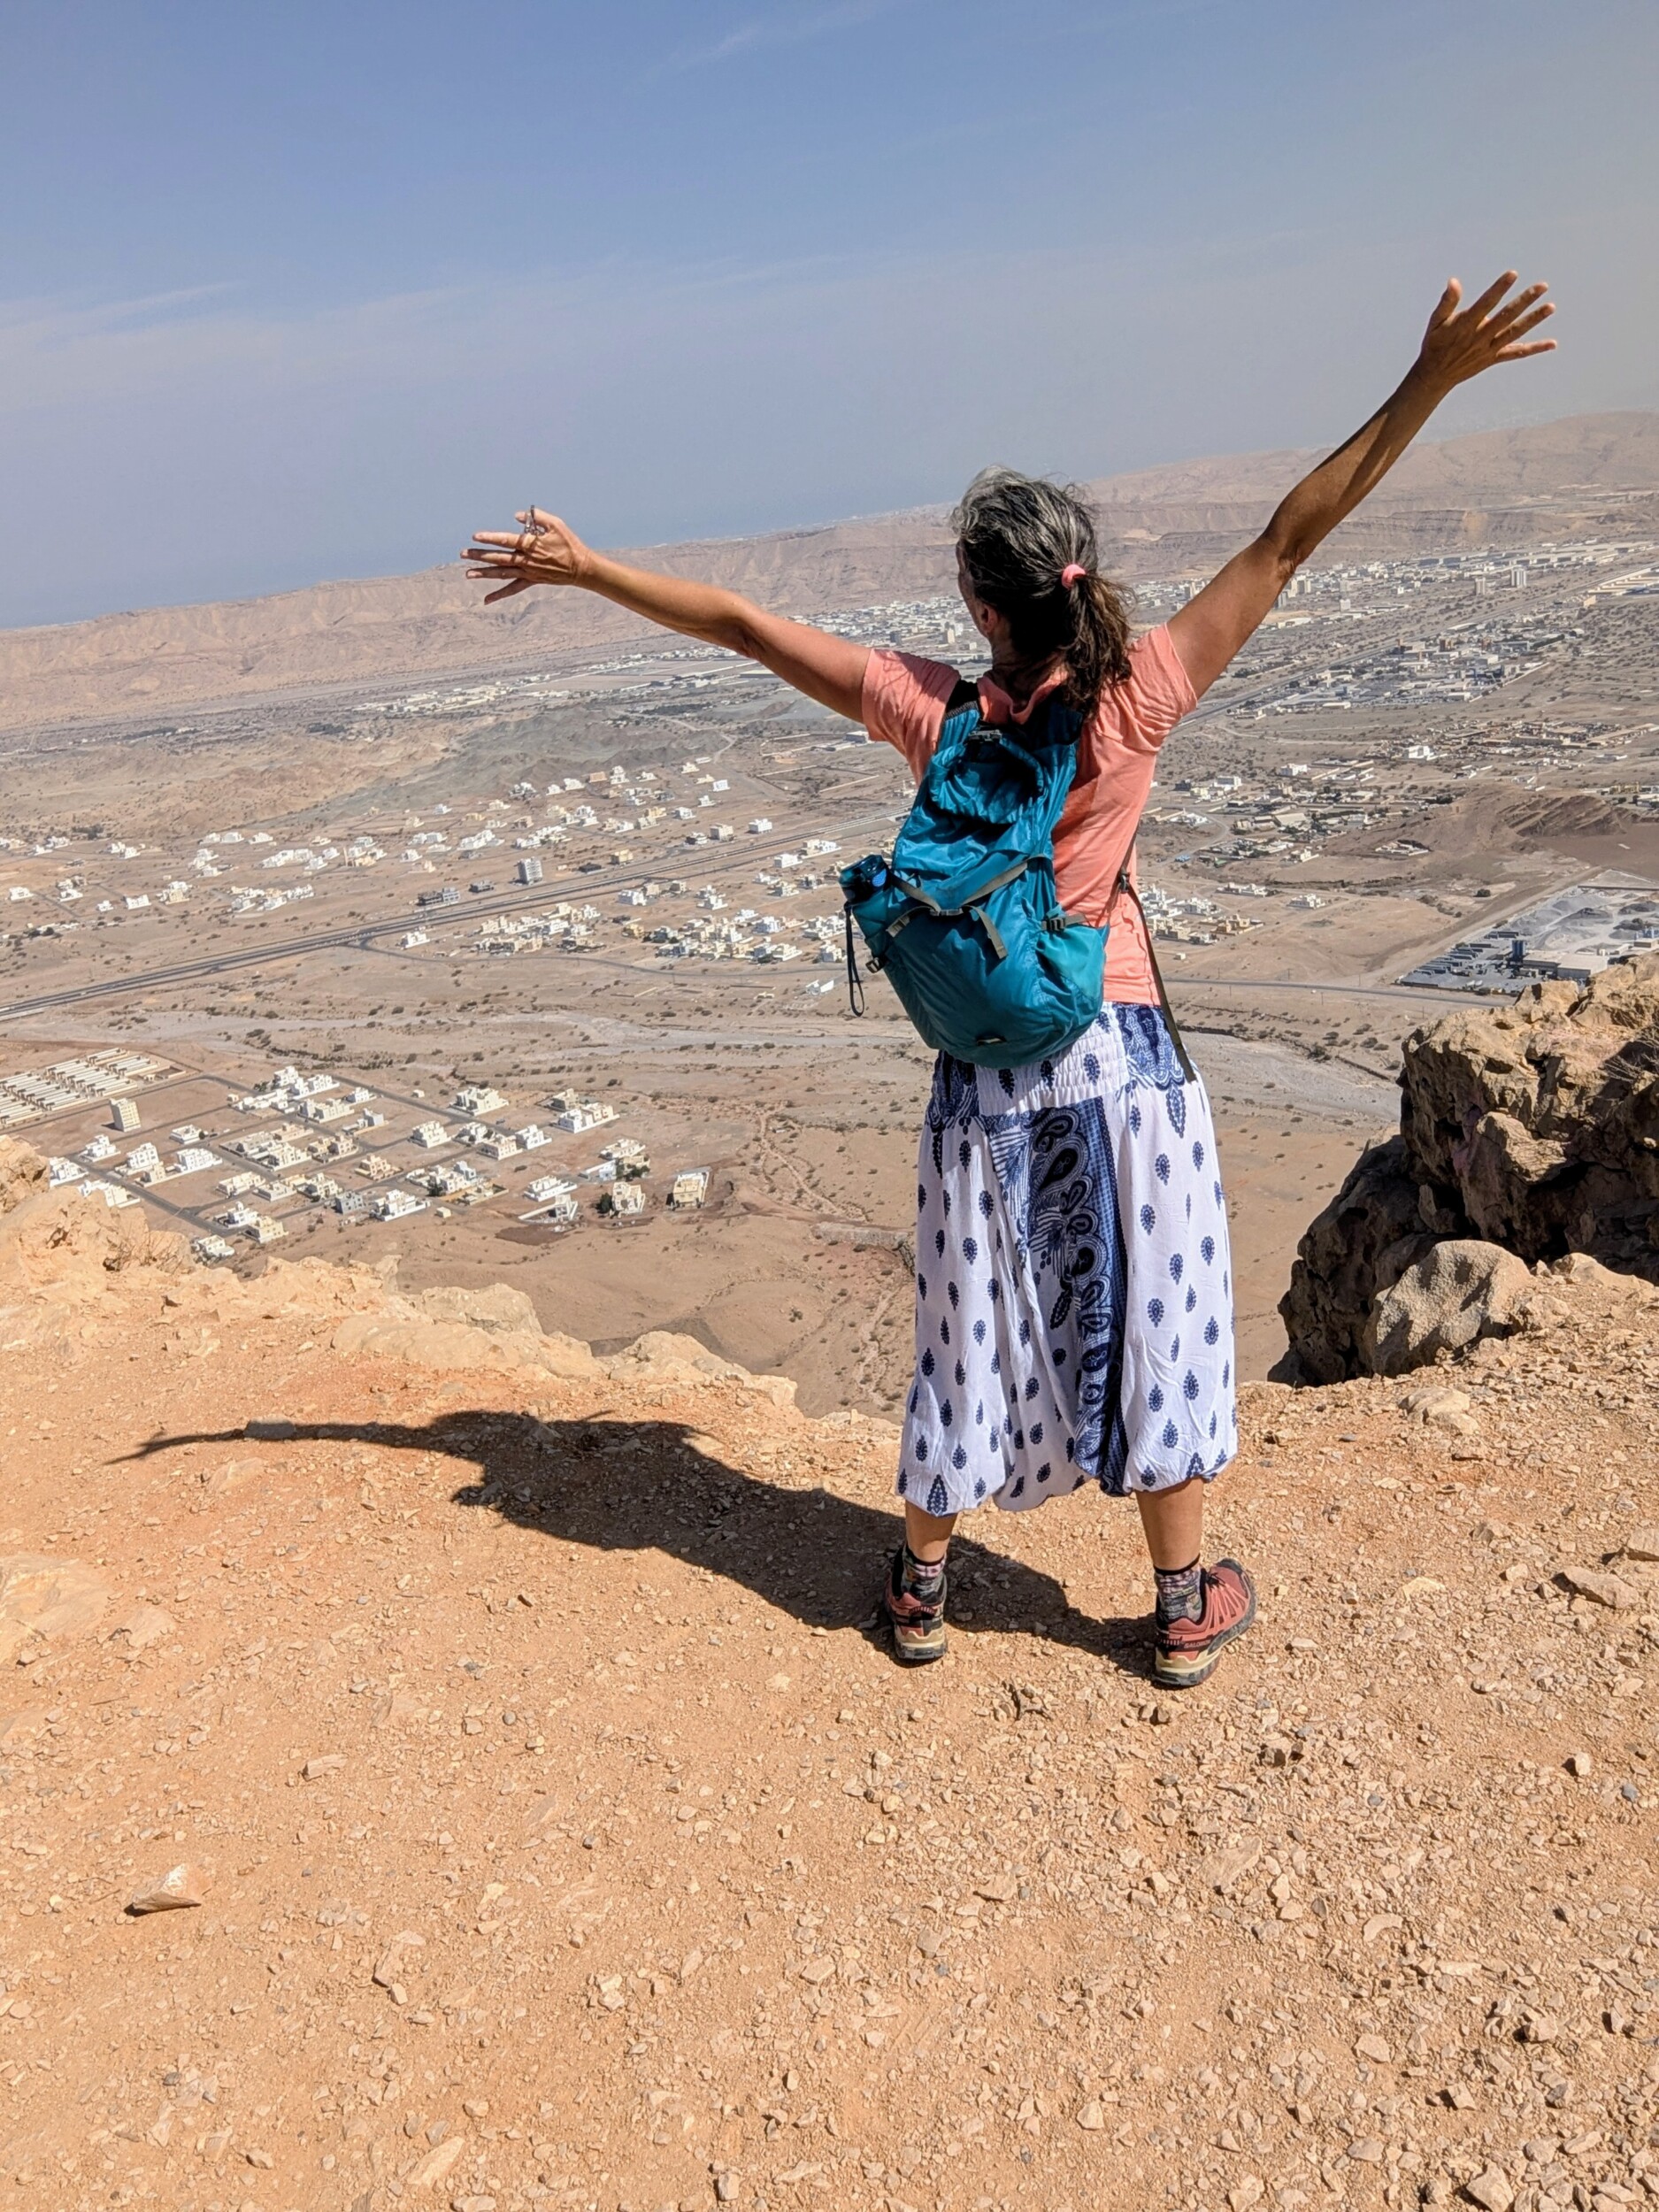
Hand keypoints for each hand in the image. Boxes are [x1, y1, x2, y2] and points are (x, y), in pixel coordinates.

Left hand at [462, 508, 590, 603]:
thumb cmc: (569, 543)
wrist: (581, 568)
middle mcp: (526, 560)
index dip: (490, 538)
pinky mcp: (531, 581)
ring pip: (502, 573)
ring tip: (468, 573)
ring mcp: (528, 572)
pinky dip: (499, 595)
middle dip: (480, 555)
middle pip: (499, 557)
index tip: (476, 536)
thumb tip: (517, 516)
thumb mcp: (555, 524)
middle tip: (463, 554)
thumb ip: (536, 517)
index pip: (506, 540)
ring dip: (484, 573)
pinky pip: (512, 589)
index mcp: (530, 544)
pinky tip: (486, 600)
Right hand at [1411, 271, 1555, 394]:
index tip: (1513, 274)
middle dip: (1525, 301)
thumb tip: (1453, 281)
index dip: (1499, 289)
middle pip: (1506, 316)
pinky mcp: (1494, 358)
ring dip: (1533, 320)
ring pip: (1515, 332)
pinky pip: (1517, 353)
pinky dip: (1535, 349)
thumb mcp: (1435, 322)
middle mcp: (1480, 336)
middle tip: (1542, 286)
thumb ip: (1446, 302)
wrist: (1435, 376)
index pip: (1486, 303)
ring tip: (1551, 307)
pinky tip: (1552, 344)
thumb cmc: (1434, 343)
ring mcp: (1489, 349)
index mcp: (1466, 324)